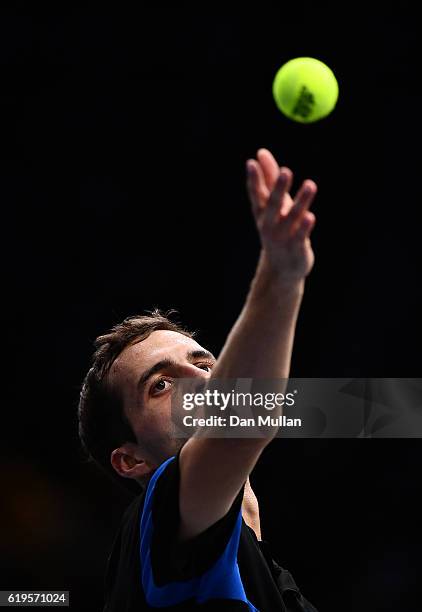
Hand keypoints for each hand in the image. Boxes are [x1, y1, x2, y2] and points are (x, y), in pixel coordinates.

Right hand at [246, 148, 316, 282]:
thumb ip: (268, 178)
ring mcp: (282, 237)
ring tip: (310, 184)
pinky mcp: (296, 248)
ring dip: (301, 201)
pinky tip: (309, 217)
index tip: (251, 162)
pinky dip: (304, 227)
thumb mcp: (272, 204)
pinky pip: (300, 236)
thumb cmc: (277, 228)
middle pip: (273, 204)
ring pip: (292, 217)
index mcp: (262, 213)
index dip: (254, 179)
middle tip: (286, 171)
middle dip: (278, 188)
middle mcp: (269, 224)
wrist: (281, 268)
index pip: (256, 194)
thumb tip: (261, 152)